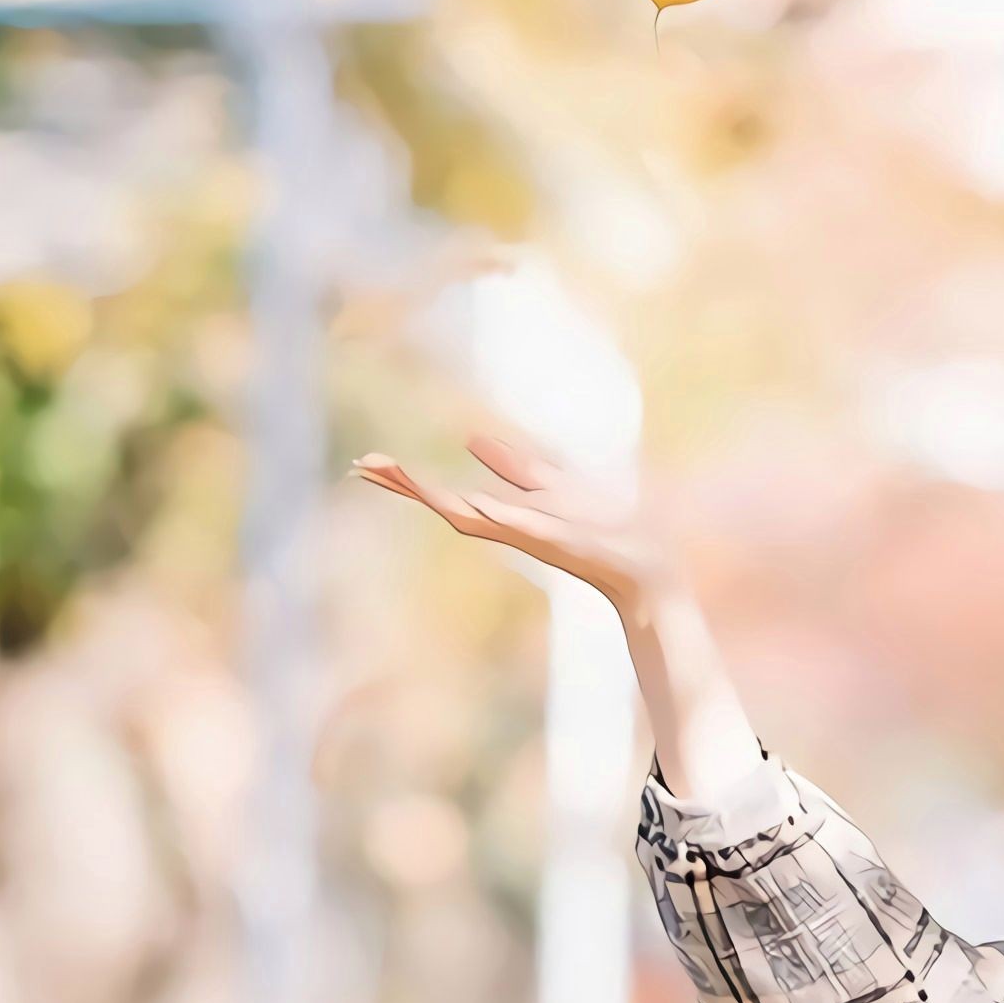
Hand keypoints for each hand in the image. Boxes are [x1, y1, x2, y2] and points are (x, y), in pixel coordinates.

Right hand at [352, 426, 670, 613]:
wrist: (642, 562)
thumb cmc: (599, 527)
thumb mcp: (551, 483)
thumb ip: (513, 466)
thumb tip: (471, 440)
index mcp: (502, 515)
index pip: (442, 495)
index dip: (406, 480)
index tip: (366, 463)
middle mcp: (506, 527)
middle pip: (442, 504)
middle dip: (403, 484)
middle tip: (361, 465)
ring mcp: (528, 534)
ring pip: (471, 515)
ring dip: (434, 494)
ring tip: (395, 471)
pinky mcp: (556, 537)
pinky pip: (519, 524)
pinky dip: (495, 512)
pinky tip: (471, 499)